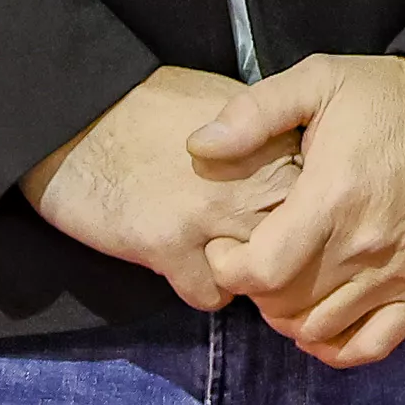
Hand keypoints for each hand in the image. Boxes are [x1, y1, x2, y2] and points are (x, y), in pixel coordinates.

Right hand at [23, 65, 296, 306]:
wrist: (78, 116)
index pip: (326, 202)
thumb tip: (303, 181)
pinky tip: (183, 264)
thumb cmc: (154, 109)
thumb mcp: (231, 111)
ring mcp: (217, 213)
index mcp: (277, 141)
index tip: (289, 223)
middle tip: (252, 249)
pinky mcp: (172, 245)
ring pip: (264, 277)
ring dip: (246, 275)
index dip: (309, 219)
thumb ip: (272, 147)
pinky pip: (212, 296)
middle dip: (284, 255)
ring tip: (218, 256)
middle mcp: (260, 179)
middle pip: (304, 246)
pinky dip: (200, 288)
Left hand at [190, 54, 404, 367]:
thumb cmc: (396, 96)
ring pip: (320, 330)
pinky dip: (338, 349)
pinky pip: (373, 344)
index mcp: (331, 198)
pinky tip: (321, 328)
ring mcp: (397, 272)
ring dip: (289, 318)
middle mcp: (363, 246)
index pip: (259, 272)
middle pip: (284, 306)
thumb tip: (199, 146)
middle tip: (255, 261)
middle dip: (255, 290)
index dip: (228, 267)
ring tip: (285, 286)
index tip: (227, 246)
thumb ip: (254, 112)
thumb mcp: (322, 78)